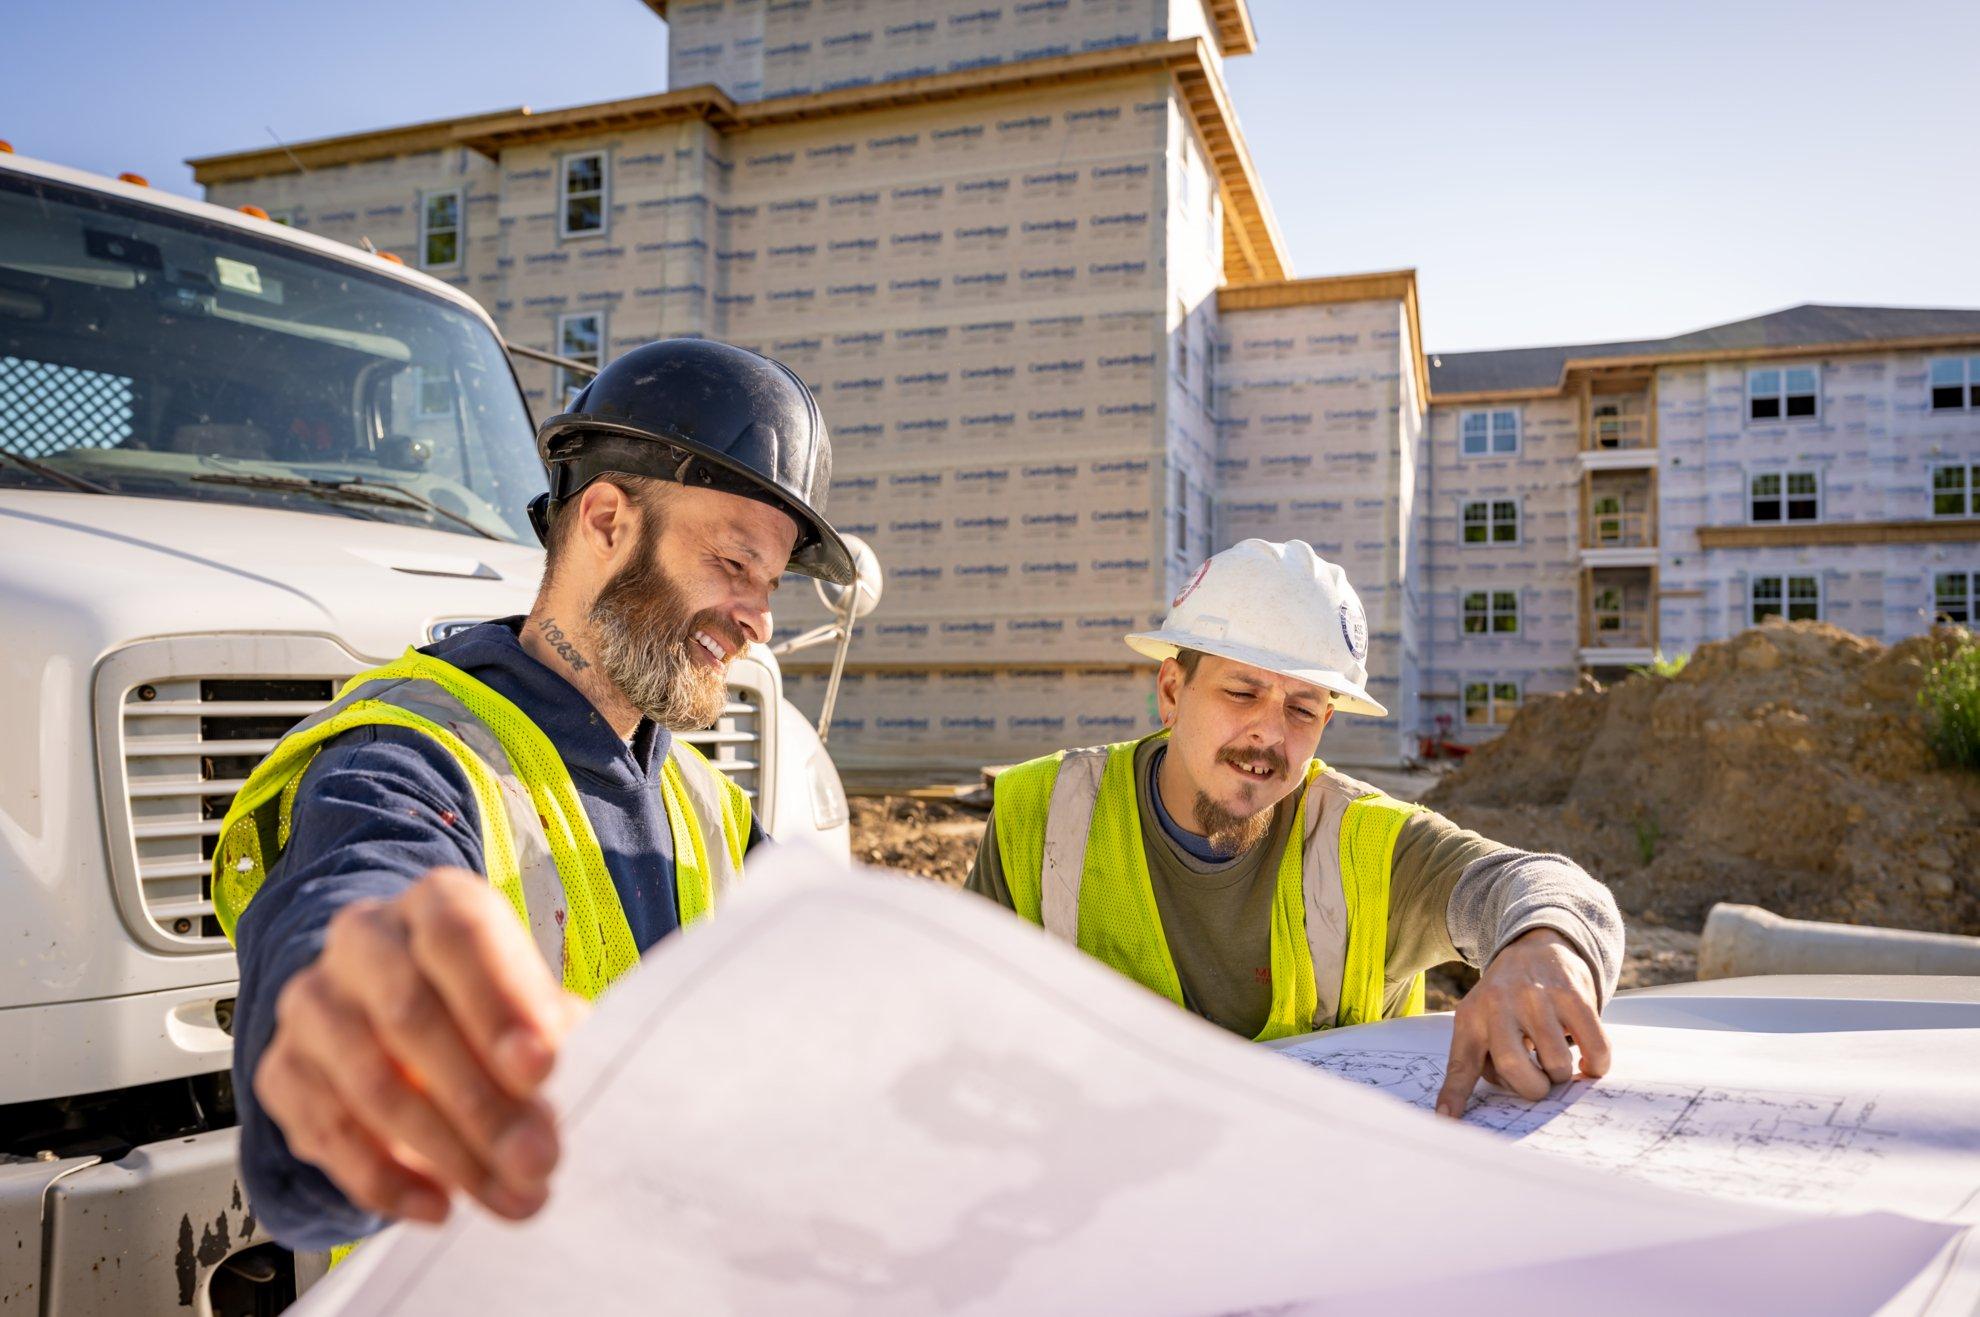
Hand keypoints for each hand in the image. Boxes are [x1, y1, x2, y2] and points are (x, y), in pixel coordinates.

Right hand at [254, 866, 584, 1225]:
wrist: (390, 1010)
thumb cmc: (482, 1000)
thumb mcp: (524, 998)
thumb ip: (543, 1033)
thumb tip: (547, 1089)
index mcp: (435, 904)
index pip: (458, 936)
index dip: (500, 1002)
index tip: (543, 1071)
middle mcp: (364, 940)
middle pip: (411, 1016)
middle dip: (481, 1101)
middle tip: (537, 1160)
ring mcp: (313, 1004)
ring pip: (369, 1082)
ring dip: (445, 1151)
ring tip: (505, 1194)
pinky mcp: (282, 1069)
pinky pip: (327, 1132)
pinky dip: (386, 1179)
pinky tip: (439, 1204)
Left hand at [1434, 928, 1610, 1118]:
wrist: (1537, 947)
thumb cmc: (1507, 1000)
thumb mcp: (1481, 1018)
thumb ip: (1482, 1057)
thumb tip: (1489, 1104)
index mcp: (1471, 1018)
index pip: (1461, 1064)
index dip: (1455, 1095)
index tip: (1447, 1120)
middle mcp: (1499, 1004)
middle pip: (1515, 1069)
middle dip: (1533, 1088)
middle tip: (1540, 1082)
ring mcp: (1536, 997)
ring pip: (1556, 1063)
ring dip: (1562, 1074)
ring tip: (1556, 1059)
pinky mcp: (1572, 994)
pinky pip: (1594, 1047)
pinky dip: (1596, 1064)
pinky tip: (1588, 1059)